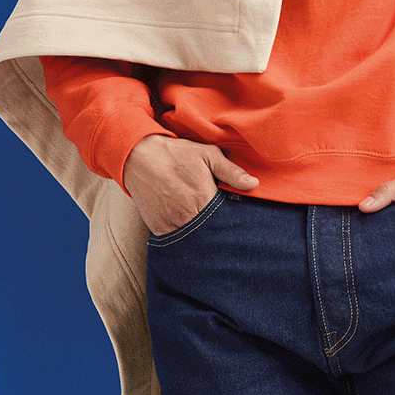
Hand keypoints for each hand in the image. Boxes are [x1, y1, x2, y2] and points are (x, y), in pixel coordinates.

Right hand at [123, 132, 257, 235]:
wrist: (140, 157)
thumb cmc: (177, 154)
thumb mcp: (208, 155)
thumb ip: (231, 172)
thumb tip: (254, 184)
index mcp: (203, 198)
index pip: (227, 219)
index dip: (234, 220)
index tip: (237, 219)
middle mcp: (187, 216)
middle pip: (211, 233)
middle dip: (219, 231)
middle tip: (222, 225)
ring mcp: (171, 225)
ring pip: (193, 240)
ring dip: (202, 237)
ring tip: (207, 227)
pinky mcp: (157, 229)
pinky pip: (175, 240)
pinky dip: (184, 237)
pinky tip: (190, 228)